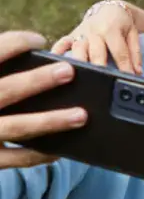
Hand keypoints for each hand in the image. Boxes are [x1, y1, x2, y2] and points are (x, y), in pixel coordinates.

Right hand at [0, 31, 86, 167]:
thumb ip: (4, 75)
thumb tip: (44, 63)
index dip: (15, 43)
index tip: (40, 40)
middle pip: (7, 90)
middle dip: (37, 80)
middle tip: (68, 71)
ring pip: (18, 127)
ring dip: (51, 121)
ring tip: (81, 115)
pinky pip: (19, 158)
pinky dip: (43, 153)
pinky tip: (63, 148)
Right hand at [52, 3, 140, 74]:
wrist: (108, 9)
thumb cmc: (122, 24)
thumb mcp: (133, 34)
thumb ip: (135, 53)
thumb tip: (137, 73)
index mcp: (112, 29)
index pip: (119, 52)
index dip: (124, 67)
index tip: (127, 80)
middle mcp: (94, 31)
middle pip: (96, 52)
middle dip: (99, 67)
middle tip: (101, 82)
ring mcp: (80, 33)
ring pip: (77, 49)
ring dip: (77, 63)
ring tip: (75, 77)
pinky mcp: (71, 36)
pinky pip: (61, 44)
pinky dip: (57, 53)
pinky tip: (53, 65)